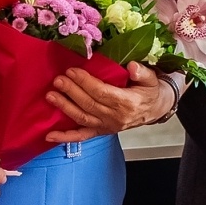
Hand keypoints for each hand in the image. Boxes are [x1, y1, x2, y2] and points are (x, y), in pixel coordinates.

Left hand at [44, 62, 172, 142]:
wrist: (155, 109)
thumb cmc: (150, 92)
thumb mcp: (151, 79)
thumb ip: (142, 72)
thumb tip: (132, 66)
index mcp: (127, 103)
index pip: (102, 92)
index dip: (85, 82)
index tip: (72, 71)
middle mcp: (115, 117)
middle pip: (89, 104)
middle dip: (71, 91)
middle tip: (58, 80)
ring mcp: (106, 126)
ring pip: (82, 118)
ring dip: (65, 107)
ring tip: (51, 96)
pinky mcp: (101, 132)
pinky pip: (82, 136)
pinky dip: (65, 137)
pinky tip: (50, 135)